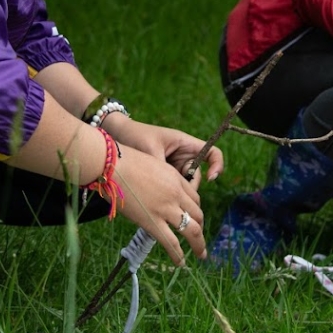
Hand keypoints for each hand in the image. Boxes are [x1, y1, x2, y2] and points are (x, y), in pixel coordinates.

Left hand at [102, 116, 224, 187]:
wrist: (116, 136)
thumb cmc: (135, 137)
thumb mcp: (151, 151)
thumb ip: (163, 171)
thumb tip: (172, 193)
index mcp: (185, 143)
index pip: (213, 153)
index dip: (217, 165)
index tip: (211, 179)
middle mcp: (183, 155)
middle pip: (197, 176)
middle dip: (189, 187)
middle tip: (174, 194)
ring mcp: (174, 167)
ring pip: (184, 186)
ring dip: (176, 193)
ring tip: (159, 193)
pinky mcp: (164, 177)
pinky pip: (173, 188)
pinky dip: (168, 194)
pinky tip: (155, 196)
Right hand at [112, 144, 206, 263]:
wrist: (111, 165)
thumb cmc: (123, 162)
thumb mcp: (151, 164)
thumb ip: (158, 179)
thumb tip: (153, 191)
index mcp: (175, 177)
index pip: (195, 198)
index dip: (195, 210)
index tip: (193, 218)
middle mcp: (175, 193)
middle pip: (198, 214)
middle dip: (200, 227)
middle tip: (199, 237)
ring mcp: (165, 208)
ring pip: (192, 230)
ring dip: (198, 245)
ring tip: (200, 255)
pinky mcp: (152, 221)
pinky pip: (171, 242)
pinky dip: (178, 255)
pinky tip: (181, 263)